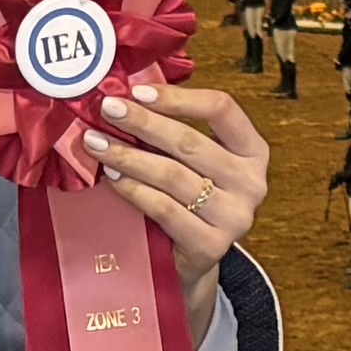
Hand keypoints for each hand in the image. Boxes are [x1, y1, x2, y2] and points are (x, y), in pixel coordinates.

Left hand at [92, 83, 270, 300]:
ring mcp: (234, 217)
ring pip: (173, 176)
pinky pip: (164, 209)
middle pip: (190, 142)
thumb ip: (174, 129)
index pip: (222, 109)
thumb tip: (128, 93)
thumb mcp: (194, 161)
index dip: (178, 98)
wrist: (193, 259)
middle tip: (107, 109)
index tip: (138, 92)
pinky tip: (113, 179)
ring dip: (129, 156)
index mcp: (252, 151)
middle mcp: (251, 183)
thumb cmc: (189, 199)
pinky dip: (134, 191)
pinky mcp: (210, 245)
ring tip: (97, 144)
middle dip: (142, 123)